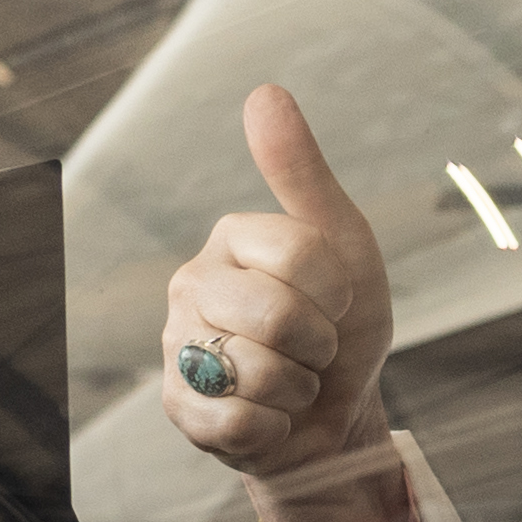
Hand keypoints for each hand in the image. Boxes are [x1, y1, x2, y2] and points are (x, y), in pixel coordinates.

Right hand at [161, 85, 408, 521]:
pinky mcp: (178, 408)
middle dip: (318, 345)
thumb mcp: (343, 243)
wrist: (335, 415)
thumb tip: (263, 92)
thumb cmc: (341, 326)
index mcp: (232, 237)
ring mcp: (178, 347)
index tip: (337, 303)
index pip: (301, 255)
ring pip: (257, 373)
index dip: (339, 294)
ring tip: (290, 382)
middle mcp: (192, 284)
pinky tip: (267, 416)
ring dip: (297, 390)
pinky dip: (272, 429)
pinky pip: (238, 423)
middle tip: (314, 349)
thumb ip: (303, 173)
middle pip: (276, 316)